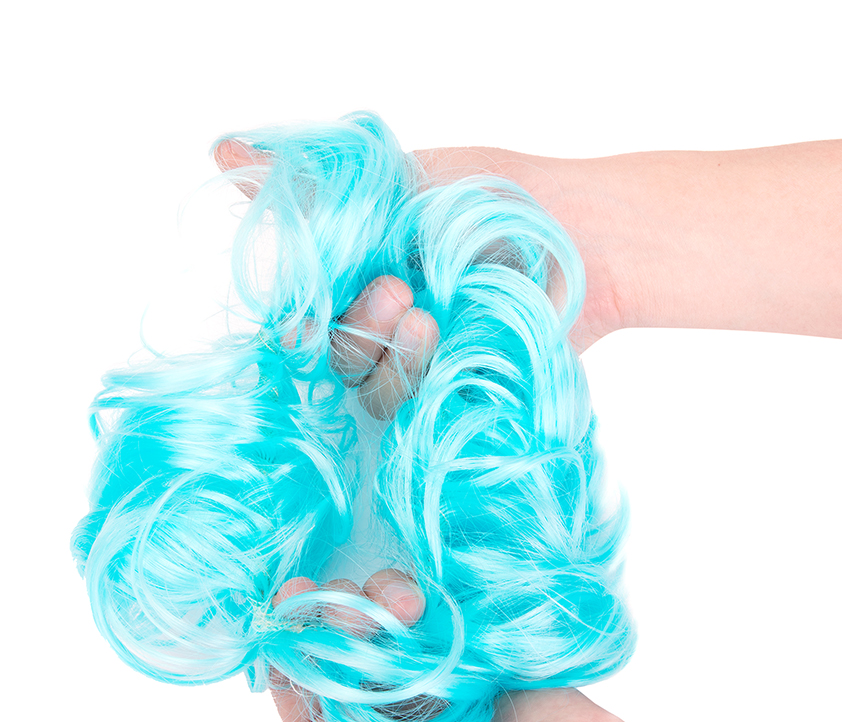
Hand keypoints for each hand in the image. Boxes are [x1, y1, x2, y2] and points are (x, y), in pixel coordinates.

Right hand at [214, 138, 634, 362]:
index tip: (302, 316)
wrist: (584, 238)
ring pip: (368, 388)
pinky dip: (420, 379)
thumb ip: (318, 186)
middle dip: (353, 329)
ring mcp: (422, 363)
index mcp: (361, 272)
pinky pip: (415, 410)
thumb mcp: (405, 178)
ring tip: (426, 316)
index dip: (296, 319)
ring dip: (387, 356)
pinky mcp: (456, 394)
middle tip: (394, 293)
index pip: (303, 310)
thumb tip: (221, 155)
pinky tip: (446, 344)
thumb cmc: (498, 198)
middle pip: (331, 357)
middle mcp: (385, 322)